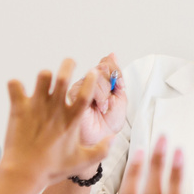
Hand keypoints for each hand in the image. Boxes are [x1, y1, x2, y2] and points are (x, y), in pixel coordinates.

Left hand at [2, 59, 110, 187]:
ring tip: (43, 82)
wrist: (23, 174)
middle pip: (64, 77)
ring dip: (44, 76)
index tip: (91, 73)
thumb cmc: (52, 169)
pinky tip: (18, 92)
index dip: (90, 80)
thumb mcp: (81, 163)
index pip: (85, 93)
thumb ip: (101, 151)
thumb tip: (113, 139)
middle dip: (68, 65)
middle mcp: (55, 109)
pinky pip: (14, 85)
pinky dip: (15, 86)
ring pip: (42, 76)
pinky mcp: (18, 108)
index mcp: (71, 120)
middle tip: (69, 64)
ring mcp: (36, 107)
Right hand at [71, 54, 125, 170]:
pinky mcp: (72, 95)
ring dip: (105, 93)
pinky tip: (98, 107)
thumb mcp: (120, 97)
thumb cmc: (108, 123)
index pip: (107, 63)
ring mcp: (79, 88)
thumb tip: (112, 54)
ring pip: (95, 76)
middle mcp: (88, 83)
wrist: (102, 139)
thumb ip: (116, 77)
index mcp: (100, 81)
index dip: (116, 73)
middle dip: (111, 85)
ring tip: (103, 107)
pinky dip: (98, 96)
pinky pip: (87, 86)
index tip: (120, 87)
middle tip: (111, 101)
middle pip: (101, 68)